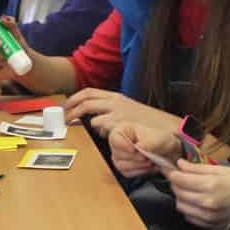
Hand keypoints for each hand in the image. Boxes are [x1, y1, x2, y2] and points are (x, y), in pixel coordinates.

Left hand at [64, 90, 179, 138]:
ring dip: (90, 127)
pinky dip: (102, 134)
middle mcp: (115, 102)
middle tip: (63, 118)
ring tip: (95, 133)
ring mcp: (118, 114)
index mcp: (116, 96)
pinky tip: (109, 138)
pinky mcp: (121, 125)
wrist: (166, 128)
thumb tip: (96, 120)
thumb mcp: (128, 110)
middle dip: (70, 109)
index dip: (74, 98)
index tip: (65, 106)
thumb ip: (111, 111)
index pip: (89, 92)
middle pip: (85, 100)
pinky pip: (103, 130)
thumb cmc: (147, 122)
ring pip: (93, 118)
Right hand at [108, 123, 179, 178]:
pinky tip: (149, 167)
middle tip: (148, 157)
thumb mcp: (158, 139)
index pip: (114, 138)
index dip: (122, 145)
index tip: (134, 149)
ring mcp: (119, 157)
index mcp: (123, 130)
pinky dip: (140, 171)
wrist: (167, 151)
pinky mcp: (124, 168)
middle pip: (118, 154)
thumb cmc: (160, 140)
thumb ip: (148, 143)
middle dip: (135, 157)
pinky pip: (127, 173)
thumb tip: (139, 148)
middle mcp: (118, 144)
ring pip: (122, 165)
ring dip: (139, 165)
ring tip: (150, 161)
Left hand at [168, 162, 229, 229]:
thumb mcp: (221, 170)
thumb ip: (197, 168)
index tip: (169, 170)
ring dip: (180, 197)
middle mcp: (207, 202)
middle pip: (178, 193)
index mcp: (210, 185)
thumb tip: (179, 164)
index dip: (172, 174)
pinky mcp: (208, 225)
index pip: (181, 180)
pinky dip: (188, 209)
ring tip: (188, 191)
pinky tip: (195, 202)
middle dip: (175, 184)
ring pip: (181, 206)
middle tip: (179, 178)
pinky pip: (189, 217)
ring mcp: (207, 215)